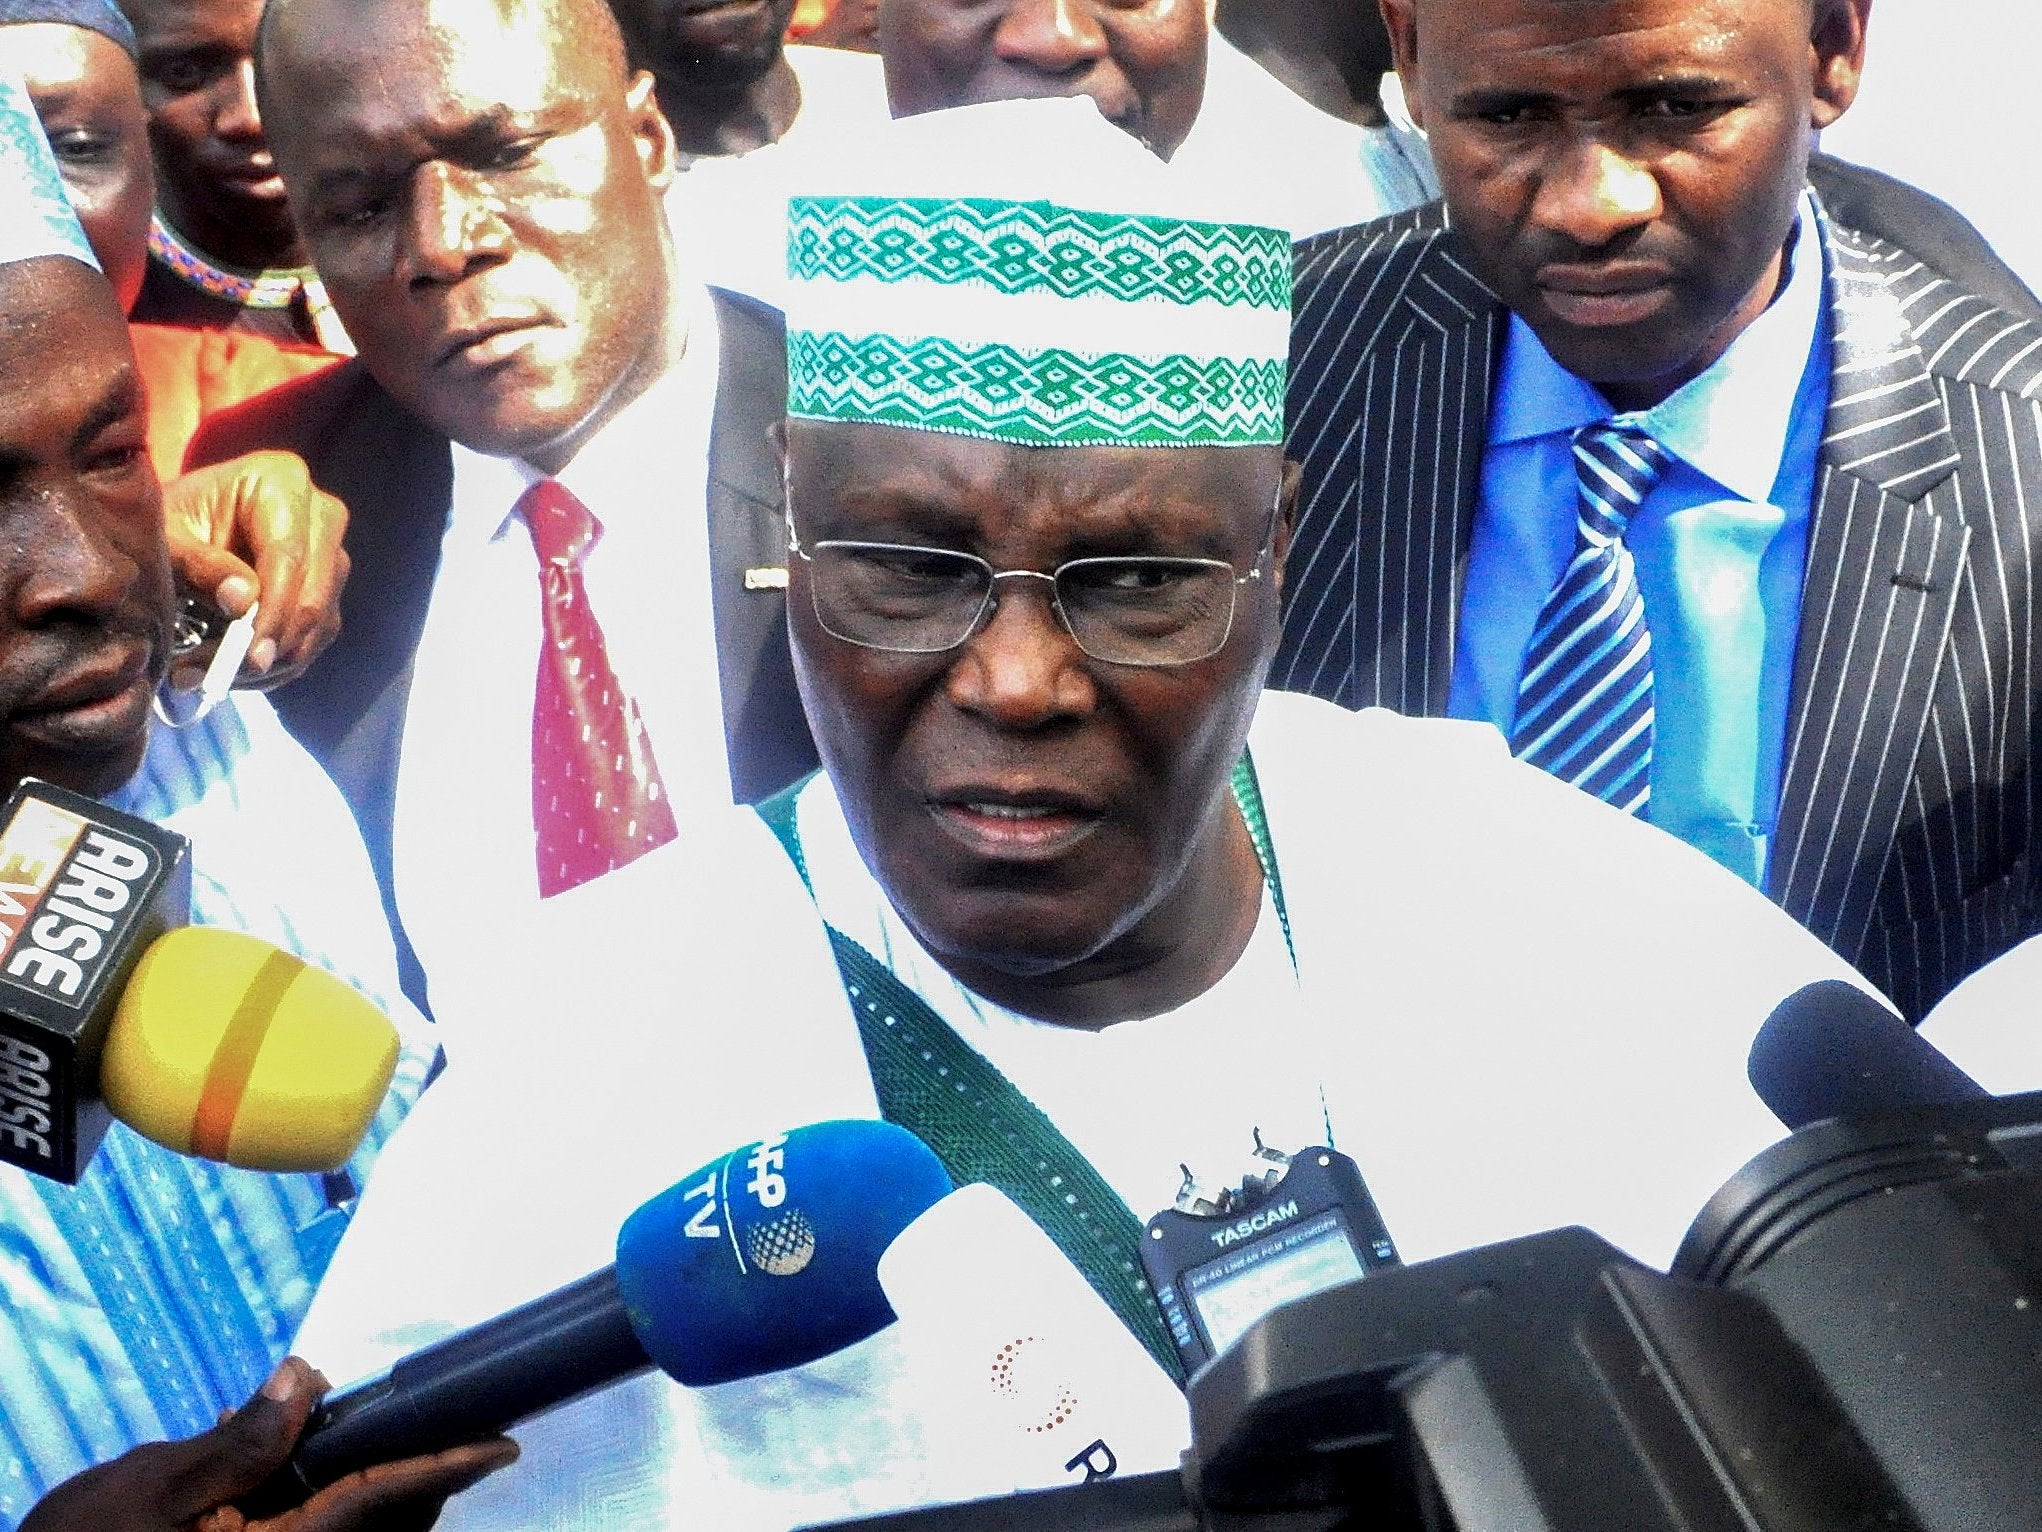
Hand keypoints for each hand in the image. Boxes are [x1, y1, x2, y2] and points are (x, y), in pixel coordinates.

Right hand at [20, 1357, 516, 1531]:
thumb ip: (242, 1440)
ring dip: (374, 1489)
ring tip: (355, 1437)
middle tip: (436, 1420)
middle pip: (389, 1522)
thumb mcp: (156, 1488)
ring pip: (362, 1531)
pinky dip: (333, 1503)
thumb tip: (305, 1376)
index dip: (450, 1467)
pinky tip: (293, 1469)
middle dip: (418, 1474)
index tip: (504, 1441)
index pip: (388, 1502)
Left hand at [163, 451, 351, 691]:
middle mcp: (320, 513)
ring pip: (322, 617)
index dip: (273, 608)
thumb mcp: (169, 535)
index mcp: (282, 481)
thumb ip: (201, 564)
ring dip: (276, 658)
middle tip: (235, 674)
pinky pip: (319, 633)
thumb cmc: (170, 520)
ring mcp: (331, 551)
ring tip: (217, 678)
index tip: (248, 653)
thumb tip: (243, 602)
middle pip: (317, 587)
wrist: (183, 520)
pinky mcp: (328, 586)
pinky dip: (282, 661)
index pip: (289, 554)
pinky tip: (240, 676)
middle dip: (277, 639)